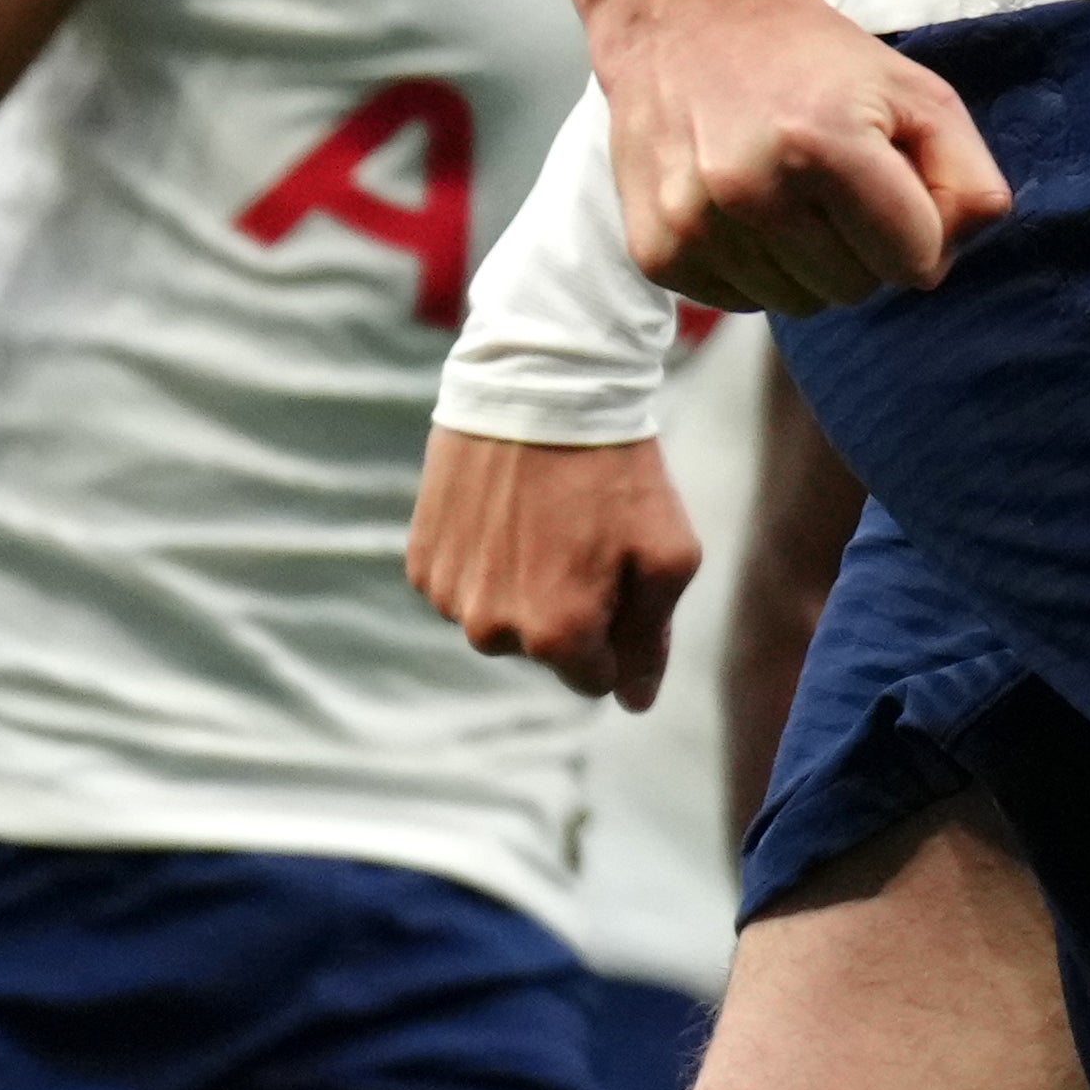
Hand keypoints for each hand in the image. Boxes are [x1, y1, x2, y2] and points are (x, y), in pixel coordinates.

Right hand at [410, 426, 702, 706]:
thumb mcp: (668, 553)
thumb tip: (635, 702)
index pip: (594, 679)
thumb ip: (652, 638)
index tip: (620, 572)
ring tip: (543, 516)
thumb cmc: (617, 471)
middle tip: (583, 535)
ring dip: (521, 584)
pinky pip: (461, 584)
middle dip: (569, 607)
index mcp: (558, 637)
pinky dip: (483, 559)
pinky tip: (505, 510)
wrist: (541, 388)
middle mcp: (493, 630)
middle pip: (542, 648)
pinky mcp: (421, 560)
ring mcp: (449, 596)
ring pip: (497, 616)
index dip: (617, 631)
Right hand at [599, 0, 1007, 314]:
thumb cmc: (815, 58)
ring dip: (810, 264)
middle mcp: (750, 191)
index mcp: (825, 145)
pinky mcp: (655, 252)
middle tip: (838, 181)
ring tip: (789, 190)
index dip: (921, 228)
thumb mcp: (918, 92)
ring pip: (800, 306)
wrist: (688, 18)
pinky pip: (743, 305)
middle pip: (858, 290)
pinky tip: (745, 207)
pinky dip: (758, 269)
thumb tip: (949, 262)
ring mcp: (694, 227)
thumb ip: (968, 176)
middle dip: (866, 246)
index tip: (896, 183)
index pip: (915, 260)